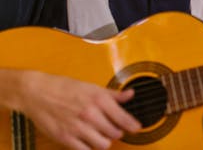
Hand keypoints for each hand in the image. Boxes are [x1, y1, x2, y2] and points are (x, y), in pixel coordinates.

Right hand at [18, 71, 140, 149]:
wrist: (37, 92)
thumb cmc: (65, 87)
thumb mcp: (92, 86)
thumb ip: (113, 94)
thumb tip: (131, 94)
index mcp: (99, 99)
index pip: (123, 118)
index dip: (133, 125)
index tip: (137, 128)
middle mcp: (90, 114)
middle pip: (115, 133)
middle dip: (116, 132)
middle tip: (113, 128)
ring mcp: (78, 127)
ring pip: (103, 144)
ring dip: (104, 141)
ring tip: (100, 134)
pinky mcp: (65, 138)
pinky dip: (89, 147)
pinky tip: (88, 140)